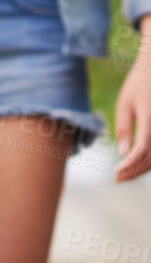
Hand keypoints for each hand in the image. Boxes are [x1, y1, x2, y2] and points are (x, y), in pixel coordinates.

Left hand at [114, 30, 150, 181]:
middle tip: (118, 178)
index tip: (116, 172)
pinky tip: (137, 163)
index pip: (142, 148)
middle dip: (135, 170)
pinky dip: (150, 159)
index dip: (130, 164)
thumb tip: (122, 153)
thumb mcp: (125, 104)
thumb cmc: (139, 84)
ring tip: (125, 174)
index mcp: (150, 117)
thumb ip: (124, 129)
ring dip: (143, 168)